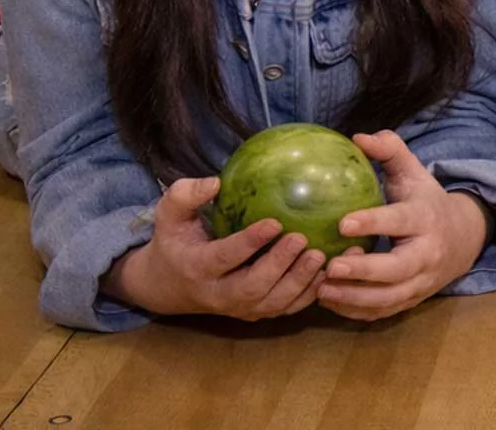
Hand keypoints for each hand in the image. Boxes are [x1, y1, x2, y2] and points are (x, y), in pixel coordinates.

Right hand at [103, 177, 325, 320]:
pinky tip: (327, 272)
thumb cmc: (175, 240)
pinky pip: (284, 310)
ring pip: (271, 304)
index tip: (274, 222)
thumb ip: (186, 195)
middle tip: (301, 239)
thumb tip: (215, 182)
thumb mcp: (169, 215)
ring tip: (320, 256)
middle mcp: (218, 294)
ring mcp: (239, 308)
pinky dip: (308, 295)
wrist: (168, 285)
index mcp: (197, 267)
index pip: (224, 258)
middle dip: (278, 266)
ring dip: (299, 283)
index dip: (249, 243)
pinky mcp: (256, 313)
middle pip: (251, 288)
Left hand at [314, 131, 490, 321]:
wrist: (462, 240)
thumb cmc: (425, 201)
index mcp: (425, 218)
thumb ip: (390, 150)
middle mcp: (427, 253)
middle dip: (364, 270)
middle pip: (397, 268)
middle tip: (330, 266)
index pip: (400, 221)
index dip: (373, 223)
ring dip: (354, 297)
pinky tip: (329, 300)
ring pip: (390, 297)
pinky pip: (384, 312)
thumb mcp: (413, 172)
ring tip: (321, 288)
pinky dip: (356, 311)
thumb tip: (357, 137)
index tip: (342, 223)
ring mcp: (421, 281)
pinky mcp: (412, 300)